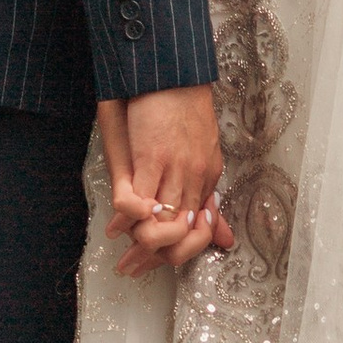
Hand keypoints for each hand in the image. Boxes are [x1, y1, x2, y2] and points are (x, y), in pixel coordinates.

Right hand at [101, 85, 229, 274]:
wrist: (176, 73)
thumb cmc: (186, 108)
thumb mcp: (207, 153)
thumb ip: (208, 195)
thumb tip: (224, 238)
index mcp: (209, 177)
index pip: (198, 229)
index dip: (178, 251)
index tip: (158, 261)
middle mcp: (196, 177)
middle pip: (181, 234)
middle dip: (157, 258)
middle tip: (134, 269)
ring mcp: (176, 168)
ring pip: (162, 224)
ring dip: (140, 244)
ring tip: (124, 259)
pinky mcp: (153, 156)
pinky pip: (140, 200)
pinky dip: (127, 218)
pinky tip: (117, 227)